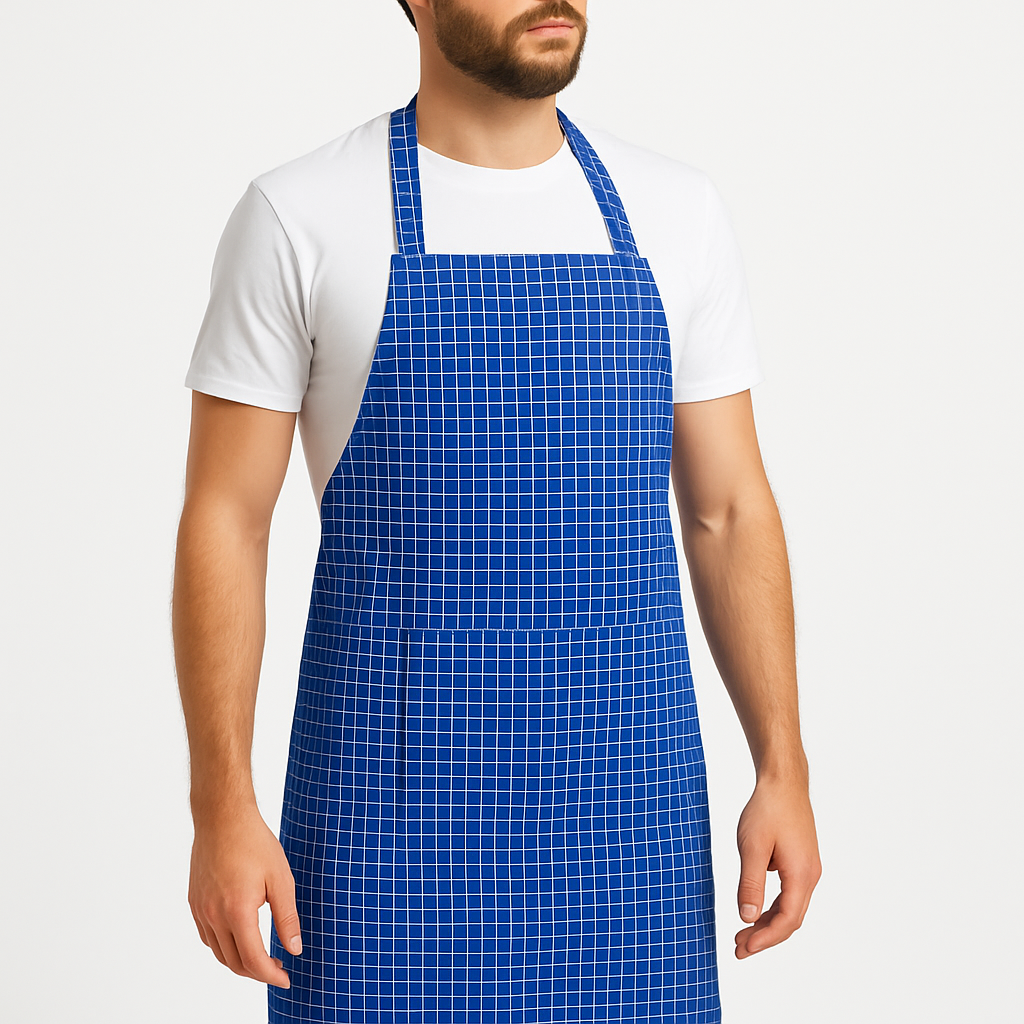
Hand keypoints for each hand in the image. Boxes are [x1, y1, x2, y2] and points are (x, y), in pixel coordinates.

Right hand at [188, 808, 301, 987]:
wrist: (222, 817)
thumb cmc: (254, 842)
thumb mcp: (281, 878)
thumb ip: (287, 917)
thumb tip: (295, 949)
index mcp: (237, 911)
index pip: (253, 960)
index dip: (271, 976)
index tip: (286, 979)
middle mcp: (213, 915)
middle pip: (234, 962)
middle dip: (258, 972)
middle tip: (278, 968)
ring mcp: (200, 910)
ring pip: (218, 953)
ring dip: (240, 961)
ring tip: (262, 956)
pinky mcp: (194, 902)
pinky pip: (208, 937)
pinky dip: (224, 946)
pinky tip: (240, 937)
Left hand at [734, 776, 821, 957]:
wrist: (783, 782)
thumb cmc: (768, 809)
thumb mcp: (752, 847)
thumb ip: (750, 883)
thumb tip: (747, 917)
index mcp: (801, 875)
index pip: (786, 920)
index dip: (765, 939)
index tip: (743, 948)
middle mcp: (809, 876)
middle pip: (790, 919)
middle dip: (765, 937)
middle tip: (738, 949)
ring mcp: (807, 869)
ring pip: (791, 908)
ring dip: (768, 923)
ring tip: (743, 934)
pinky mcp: (801, 861)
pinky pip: (789, 894)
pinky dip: (772, 907)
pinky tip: (754, 907)